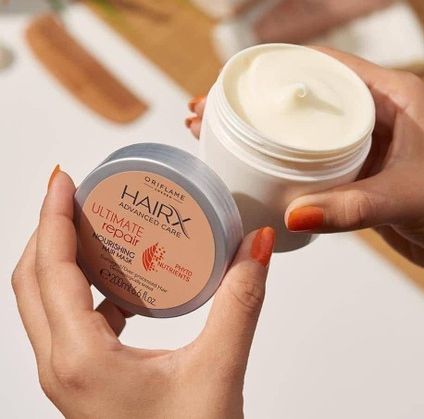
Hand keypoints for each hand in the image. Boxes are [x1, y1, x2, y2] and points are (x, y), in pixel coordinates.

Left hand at [12, 169, 274, 418]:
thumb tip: (257, 245)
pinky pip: (70, 320)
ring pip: (45, 301)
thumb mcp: (218, 370)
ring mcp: (70, 376)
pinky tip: (122, 280)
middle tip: (78, 193)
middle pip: (32, 280)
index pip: (48, 270)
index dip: (50, 217)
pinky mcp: (87, 380)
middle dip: (48, 229)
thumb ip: (241, 301)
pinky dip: (86, 287)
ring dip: (61, 257)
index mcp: (80, 360)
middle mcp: (62, 366)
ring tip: (96, 227)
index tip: (64, 179)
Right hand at [186, 48, 423, 297]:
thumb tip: (291, 216)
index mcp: (389, 95)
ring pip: (301, 132)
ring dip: (262, 133)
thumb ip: (350, 208)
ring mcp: (360, 144)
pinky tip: (251, 169)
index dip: (276, 68)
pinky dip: (279, 164)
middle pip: (301, 98)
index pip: (324, 66)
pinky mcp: (354, 174)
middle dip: (255, 102)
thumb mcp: (406, 197)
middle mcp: (371, 113)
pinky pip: (309, 163)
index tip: (233, 78)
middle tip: (208, 109)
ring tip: (215, 135)